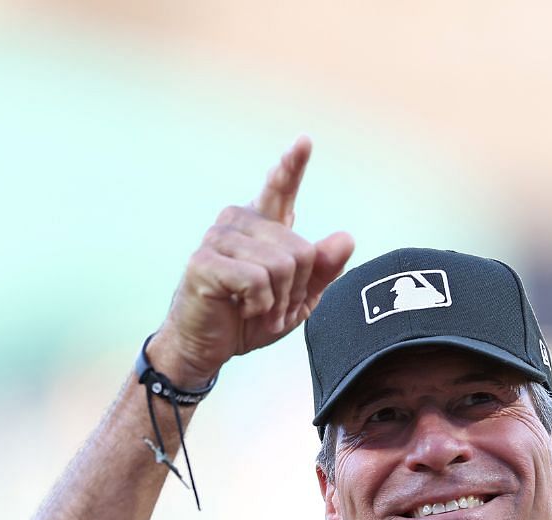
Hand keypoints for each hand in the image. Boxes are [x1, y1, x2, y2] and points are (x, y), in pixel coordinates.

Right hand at [148, 136, 354, 385]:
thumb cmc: (253, 316)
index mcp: (263, 225)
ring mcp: (218, 238)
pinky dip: (261, 304)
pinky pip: (258, 279)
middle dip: (298, 288)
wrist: (212, 346)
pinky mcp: (204, 260)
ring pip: (282, 265)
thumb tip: (346, 237)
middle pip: (301, 250)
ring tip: (259, 308)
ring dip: (279, 299)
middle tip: (275, 305)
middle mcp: (239, 222)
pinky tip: (244, 308)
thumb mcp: (300, 297)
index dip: (293, 166)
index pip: (281, 190)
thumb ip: (324, 268)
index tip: (304, 141)